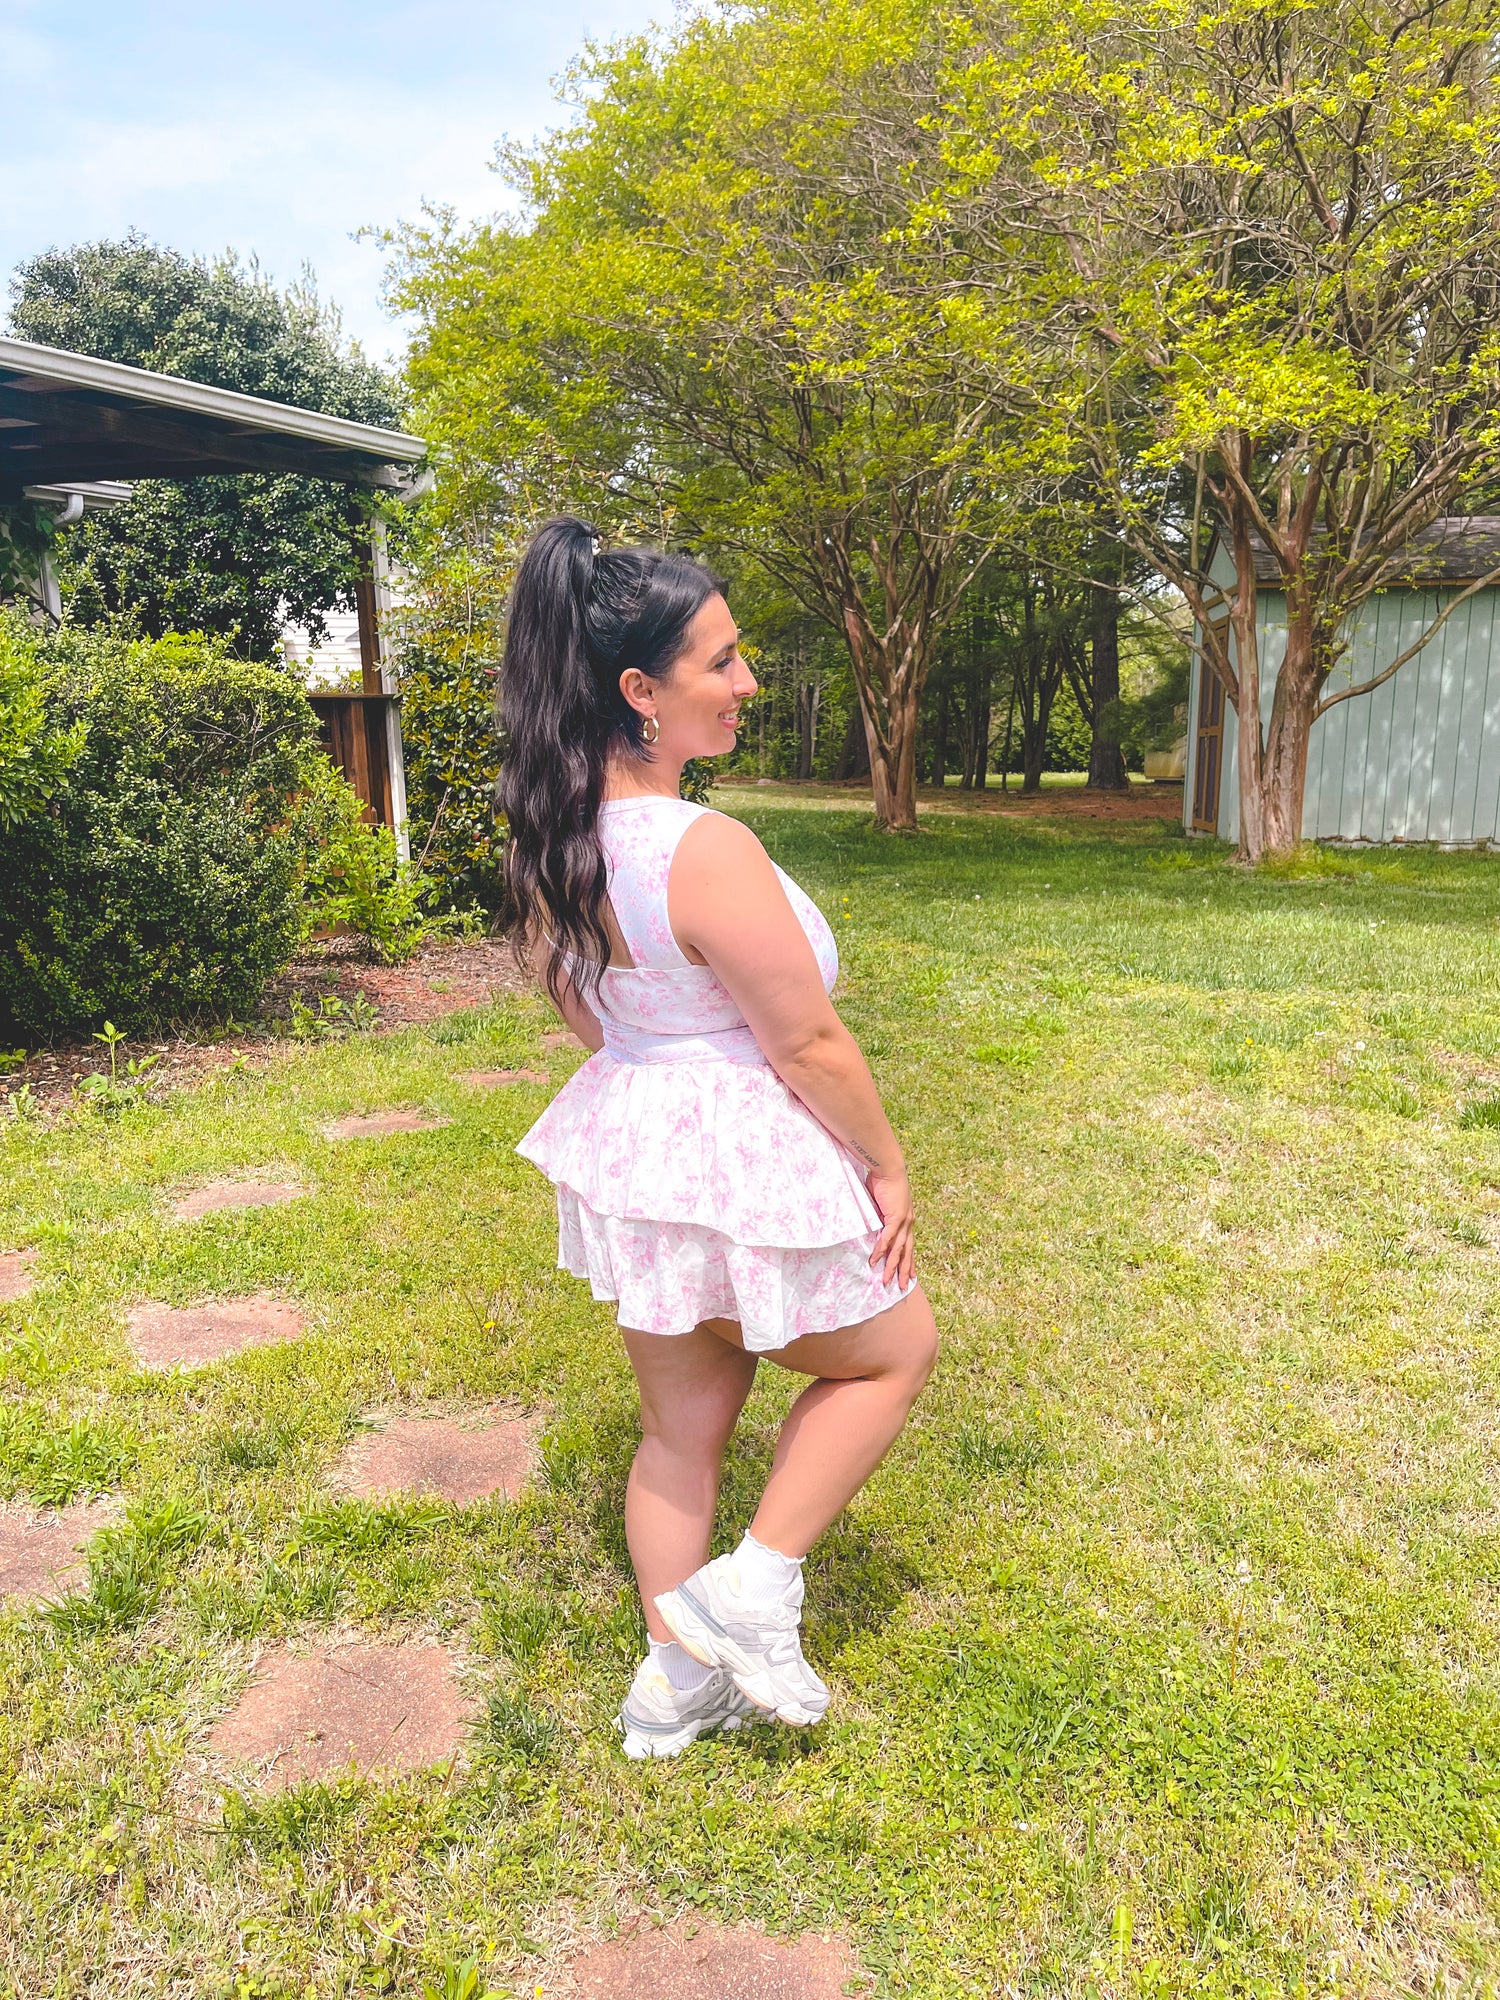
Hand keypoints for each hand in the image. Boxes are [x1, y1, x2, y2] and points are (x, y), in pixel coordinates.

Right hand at [866, 1163, 914, 1289]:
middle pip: (907, 1252)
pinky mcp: (896, 1217)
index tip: (909, 1274)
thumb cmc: (883, 1181)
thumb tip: (870, 1225)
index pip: (908, 1245)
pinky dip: (881, 1250)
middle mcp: (908, 1223)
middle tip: (902, 1287)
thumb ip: (878, 1216)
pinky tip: (875, 1261)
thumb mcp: (881, 1203)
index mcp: (906, 1220)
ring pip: (898, 1250)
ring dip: (892, 1266)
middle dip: (905, 1270)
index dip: (908, 1260)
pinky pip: (887, 1238)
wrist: (889, 1167)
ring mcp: (903, 1221)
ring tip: (886, 1281)